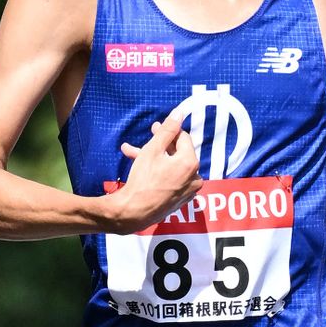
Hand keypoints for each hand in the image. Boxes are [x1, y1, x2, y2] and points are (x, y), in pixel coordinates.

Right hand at [106, 114, 201, 233]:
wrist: (134, 213)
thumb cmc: (143, 180)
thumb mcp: (153, 150)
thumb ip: (167, 130)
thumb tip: (179, 113)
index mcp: (190, 162)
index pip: (183, 138)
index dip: (168, 131)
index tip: (155, 128)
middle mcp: (194, 177)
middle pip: (178, 153)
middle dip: (159, 145)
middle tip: (145, 139)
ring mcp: (188, 190)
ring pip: (171, 167)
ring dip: (153, 158)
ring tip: (131, 153)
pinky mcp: (180, 200)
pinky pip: (171, 180)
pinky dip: (159, 173)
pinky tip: (142, 169)